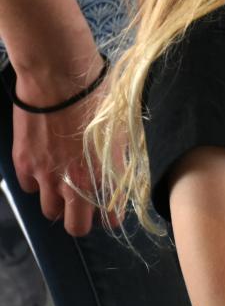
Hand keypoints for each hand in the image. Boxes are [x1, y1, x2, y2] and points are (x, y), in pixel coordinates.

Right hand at [10, 63, 104, 236]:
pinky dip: (37, 183)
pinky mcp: (23, 163)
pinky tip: (44, 169)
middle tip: (84, 206)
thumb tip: (118, 175)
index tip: (109, 210)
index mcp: (104, 176)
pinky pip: (29, 188)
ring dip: (57, 203)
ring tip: (63, 187)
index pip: (109, 217)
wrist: (59, 78)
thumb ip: (117, 161)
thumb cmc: (98, 99)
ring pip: (49, 211)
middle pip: (75, 227)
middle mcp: (75, 183)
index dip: (110, 216)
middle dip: (81, 220)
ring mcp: (46, 176)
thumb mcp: (120, 132)